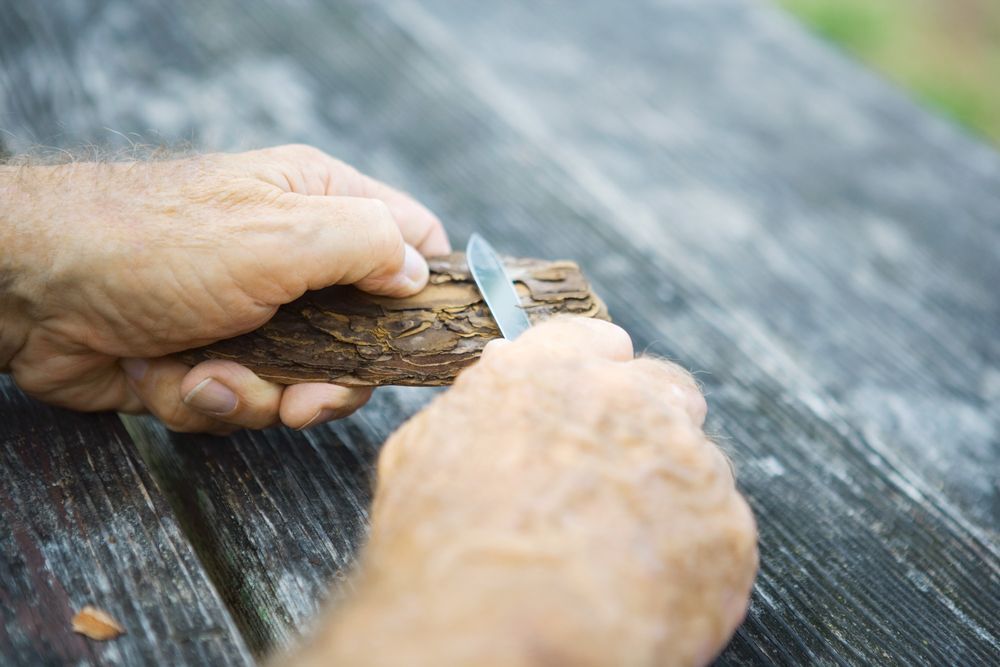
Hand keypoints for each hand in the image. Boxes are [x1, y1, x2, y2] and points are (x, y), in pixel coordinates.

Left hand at [0, 145, 448, 432]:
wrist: (34, 291)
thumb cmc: (155, 243)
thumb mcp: (282, 234)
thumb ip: (369, 245)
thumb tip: (418, 274)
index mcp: (319, 205)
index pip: (409, 239)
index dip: (426, 288)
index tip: (425, 338)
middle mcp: (293, 258)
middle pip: (362, 334)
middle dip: (331, 378)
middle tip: (305, 394)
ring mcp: (253, 312)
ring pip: (302, 379)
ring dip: (257, 392)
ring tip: (209, 371)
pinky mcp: (213, 357)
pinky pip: (244, 399)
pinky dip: (209, 398)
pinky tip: (174, 374)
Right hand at [292, 318, 757, 666]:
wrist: (485, 636)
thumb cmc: (441, 555)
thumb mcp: (427, 450)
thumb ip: (486, 403)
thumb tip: (507, 382)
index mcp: (551, 371)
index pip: (596, 341)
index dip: (596, 375)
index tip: (595, 404)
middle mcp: (627, 400)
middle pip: (663, 391)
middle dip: (646, 428)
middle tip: (614, 488)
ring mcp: (687, 463)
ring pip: (695, 466)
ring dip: (668, 500)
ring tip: (616, 559)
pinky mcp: (728, 532)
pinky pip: (719, 537)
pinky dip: (690, 563)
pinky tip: (641, 593)